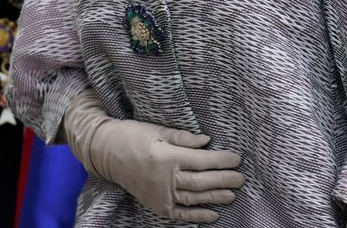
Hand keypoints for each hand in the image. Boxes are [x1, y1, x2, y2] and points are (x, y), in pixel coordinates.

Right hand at [63, 89, 243, 222]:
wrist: (106, 153)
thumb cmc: (132, 136)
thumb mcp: (157, 130)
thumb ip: (183, 138)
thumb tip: (207, 141)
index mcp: (167, 157)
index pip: (201, 160)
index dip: (221, 160)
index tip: (237, 159)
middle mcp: (165, 178)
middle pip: (201, 181)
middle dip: (223, 179)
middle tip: (241, 178)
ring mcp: (160, 195)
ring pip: (194, 198)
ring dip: (215, 198)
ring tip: (232, 195)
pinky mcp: (156, 205)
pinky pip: (180, 213)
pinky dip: (197, 215)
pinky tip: (213, 215)